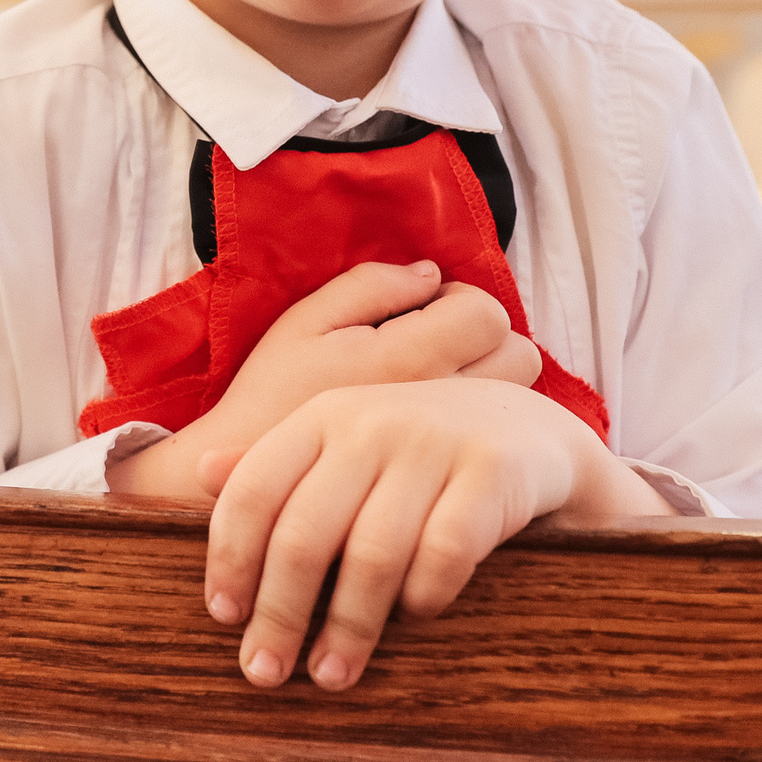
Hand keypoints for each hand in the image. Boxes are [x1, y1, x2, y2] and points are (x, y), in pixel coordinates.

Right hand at [108, 262, 538, 497]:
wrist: (244, 487)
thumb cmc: (269, 399)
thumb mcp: (304, 323)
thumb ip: (370, 287)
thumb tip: (431, 274)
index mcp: (406, 358)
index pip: (485, 314)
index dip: (462, 301)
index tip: (429, 310)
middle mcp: (438, 403)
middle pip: (518, 355)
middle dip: (488, 340)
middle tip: (443, 346)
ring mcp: (445, 446)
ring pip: (514, 400)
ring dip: (489, 380)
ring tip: (441, 385)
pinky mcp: (442, 479)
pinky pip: (490, 440)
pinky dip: (478, 422)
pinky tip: (438, 423)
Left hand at [199, 379, 672, 691]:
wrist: (529, 431)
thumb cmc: (416, 455)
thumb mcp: (344, 444)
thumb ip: (278, 463)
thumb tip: (197, 475)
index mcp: (322, 416)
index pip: (255, 490)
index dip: (232, 558)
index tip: (225, 618)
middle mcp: (370, 422)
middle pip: (305, 533)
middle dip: (279, 613)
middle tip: (265, 674)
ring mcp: (434, 442)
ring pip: (372, 553)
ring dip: (348, 626)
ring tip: (332, 675)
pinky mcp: (493, 471)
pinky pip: (445, 551)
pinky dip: (424, 594)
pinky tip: (416, 619)